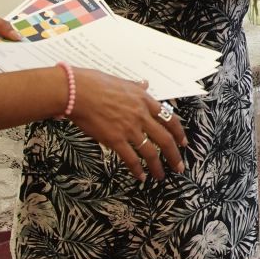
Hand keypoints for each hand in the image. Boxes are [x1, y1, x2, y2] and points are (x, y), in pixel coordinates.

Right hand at [64, 70, 188, 180]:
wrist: (76, 92)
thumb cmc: (95, 83)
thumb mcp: (121, 81)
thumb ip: (136, 86)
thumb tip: (144, 84)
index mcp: (144, 100)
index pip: (169, 119)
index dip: (178, 132)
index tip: (183, 142)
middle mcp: (141, 115)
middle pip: (165, 139)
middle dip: (174, 155)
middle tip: (179, 166)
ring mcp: (129, 129)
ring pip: (151, 152)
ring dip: (158, 166)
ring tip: (161, 176)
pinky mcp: (115, 140)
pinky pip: (131, 159)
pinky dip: (137, 170)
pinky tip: (141, 177)